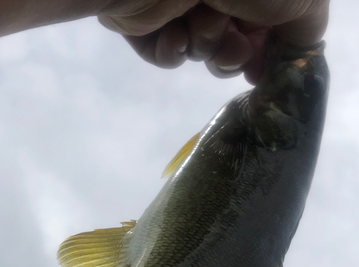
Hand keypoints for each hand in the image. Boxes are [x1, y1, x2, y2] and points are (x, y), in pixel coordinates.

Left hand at [98, 0, 329, 82]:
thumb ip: (308, 26)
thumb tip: (302, 53)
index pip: (264, 27)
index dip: (265, 53)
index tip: (263, 72)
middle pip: (234, 44)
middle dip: (233, 52)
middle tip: (231, 46)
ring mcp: (181, 3)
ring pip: (202, 51)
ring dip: (203, 45)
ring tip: (195, 23)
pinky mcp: (147, 21)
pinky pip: (168, 55)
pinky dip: (172, 52)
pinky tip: (171, 34)